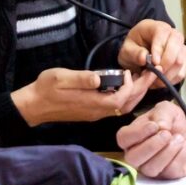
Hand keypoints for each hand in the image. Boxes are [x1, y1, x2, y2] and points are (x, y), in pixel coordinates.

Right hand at [11, 67, 155, 126]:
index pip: (121, 98)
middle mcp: (98, 112)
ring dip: (135, 93)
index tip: (129, 71)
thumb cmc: (45, 89)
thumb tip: (99, 78)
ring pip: (124, 107)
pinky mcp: (93, 112)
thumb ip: (81, 79)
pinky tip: (125, 84)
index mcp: (92, 104)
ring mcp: (96, 113)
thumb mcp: (61, 78)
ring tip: (142, 77)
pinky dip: (126, 96)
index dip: (130, 86)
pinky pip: (116, 106)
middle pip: (127, 104)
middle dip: (141, 89)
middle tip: (152, 73)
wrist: (33, 105)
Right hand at [116, 101, 185, 178]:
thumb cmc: (174, 121)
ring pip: (150, 169)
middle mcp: (138, 154)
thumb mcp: (168, 109)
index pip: (123, 138)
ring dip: (167, 152)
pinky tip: (184, 146)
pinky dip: (180, 157)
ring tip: (179, 139)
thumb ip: (162, 114)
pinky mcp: (167, 175)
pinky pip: (169, 172)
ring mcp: (151, 167)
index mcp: (133, 136)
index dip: (137, 133)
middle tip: (167, 134)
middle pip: (133, 158)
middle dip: (151, 146)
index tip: (154, 126)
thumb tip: (160, 126)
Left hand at [119, 19, 185, 88]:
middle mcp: (172, 34)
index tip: (153, 62)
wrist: (139, 53)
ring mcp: (180, 47)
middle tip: (154, 73)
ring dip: (168, 73)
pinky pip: (182, 72)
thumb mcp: (127, 49)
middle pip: (177, 46)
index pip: (163, 34)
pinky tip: (160, 81)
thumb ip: (134, 53)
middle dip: (166, 63)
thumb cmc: (133, 48)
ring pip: (181, 60)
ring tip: (154, 79)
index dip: (159, 48)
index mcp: (156, 27)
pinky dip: (171, 79)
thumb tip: (144, 58)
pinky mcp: (184, 60)